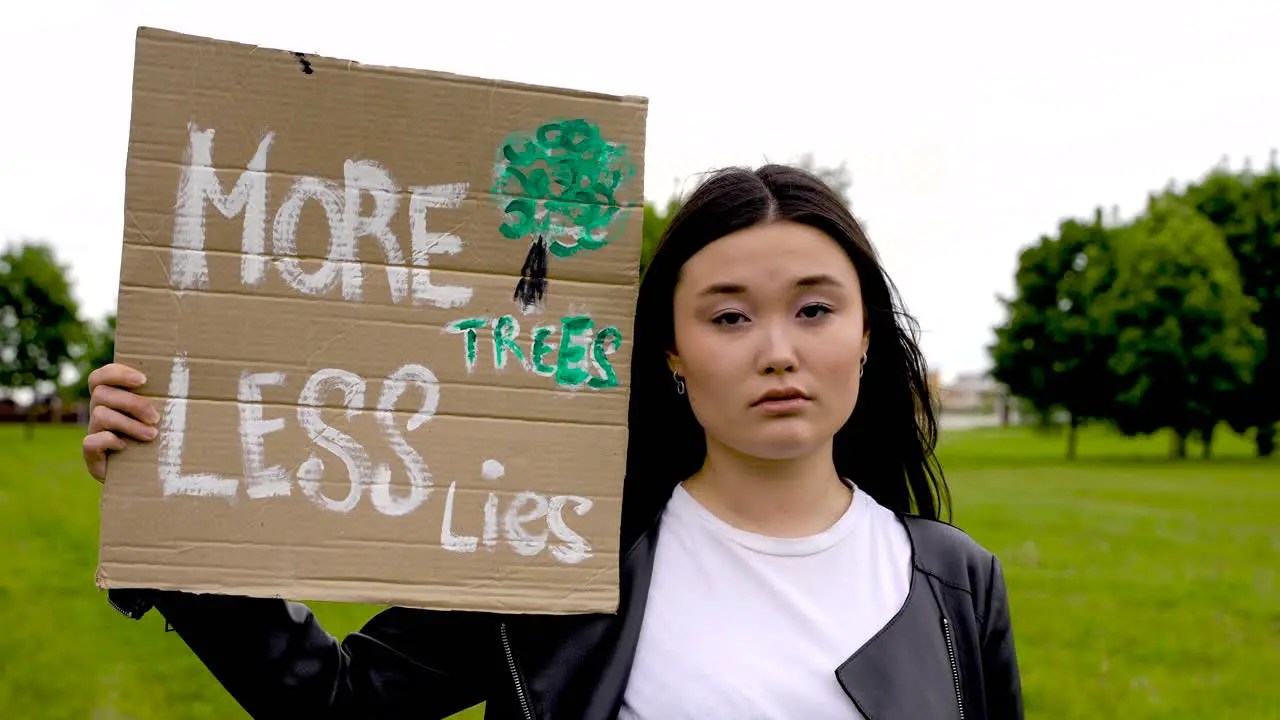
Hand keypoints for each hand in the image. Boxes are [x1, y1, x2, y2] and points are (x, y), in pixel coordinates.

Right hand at [82, 363, 159, 481]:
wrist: (147, 476)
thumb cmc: (160, 440)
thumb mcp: (163, 418)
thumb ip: (165, 400)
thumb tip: (192, 383)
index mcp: (111, 399)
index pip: (100, 377)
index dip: (117, 373)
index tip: (143, 380)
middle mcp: (98, 412)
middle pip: (102, 393)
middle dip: (133, 403)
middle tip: (156, 418)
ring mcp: (94, 433)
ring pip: (100, 415)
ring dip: (129, 424)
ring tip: (152, 435)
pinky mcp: (92, 455)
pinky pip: (90, 442)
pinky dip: (108, 441)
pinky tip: (125, 447)